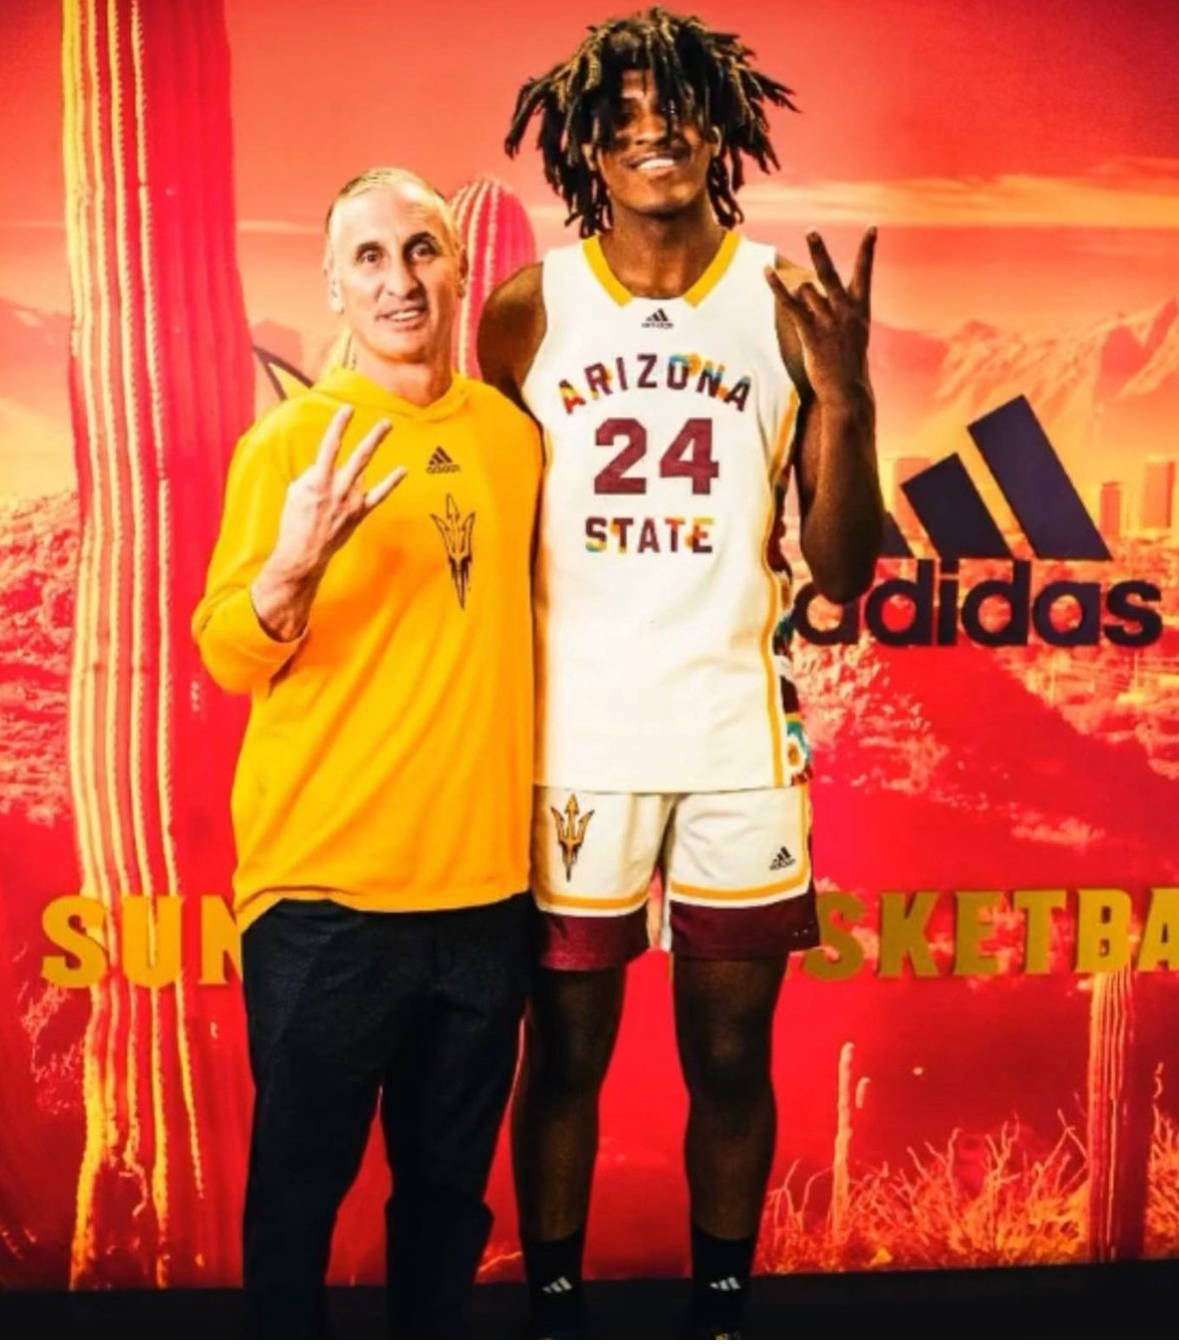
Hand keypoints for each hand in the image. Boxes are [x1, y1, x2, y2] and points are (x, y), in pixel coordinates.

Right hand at [271, 406, 405, 579]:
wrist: (304, 553)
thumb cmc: (295, 522)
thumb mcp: (295, 493)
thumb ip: (312, 476)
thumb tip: (324, 468)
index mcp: (318, 481)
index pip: (329, 447)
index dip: (339, 426)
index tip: (348, 410)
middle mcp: (337, 489)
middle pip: (358, 457)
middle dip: (373, 437)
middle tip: (386, 421)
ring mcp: (350, 501)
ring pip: (365, 469)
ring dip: (375, 447)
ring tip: (387, 427)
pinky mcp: (359, 513)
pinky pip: (378, 495)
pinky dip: (391, 482)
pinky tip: (403, 470)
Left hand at [765, 228, 875, 404]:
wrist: (847, 389)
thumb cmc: (849, 361)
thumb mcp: (855, 331)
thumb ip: (840, 308)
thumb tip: (809, 286)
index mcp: (860, 308)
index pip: (865, 272)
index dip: (867, 249)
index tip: (872, 227)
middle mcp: (845, 310)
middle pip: (829, 273)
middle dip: (819, 251)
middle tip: (810, 231)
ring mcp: (828, 321)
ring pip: (807, 290)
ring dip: (800, 294)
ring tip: (806, 311)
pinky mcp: (811, 333)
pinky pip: (790, 304)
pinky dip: (776, 287)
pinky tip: (766, 273)